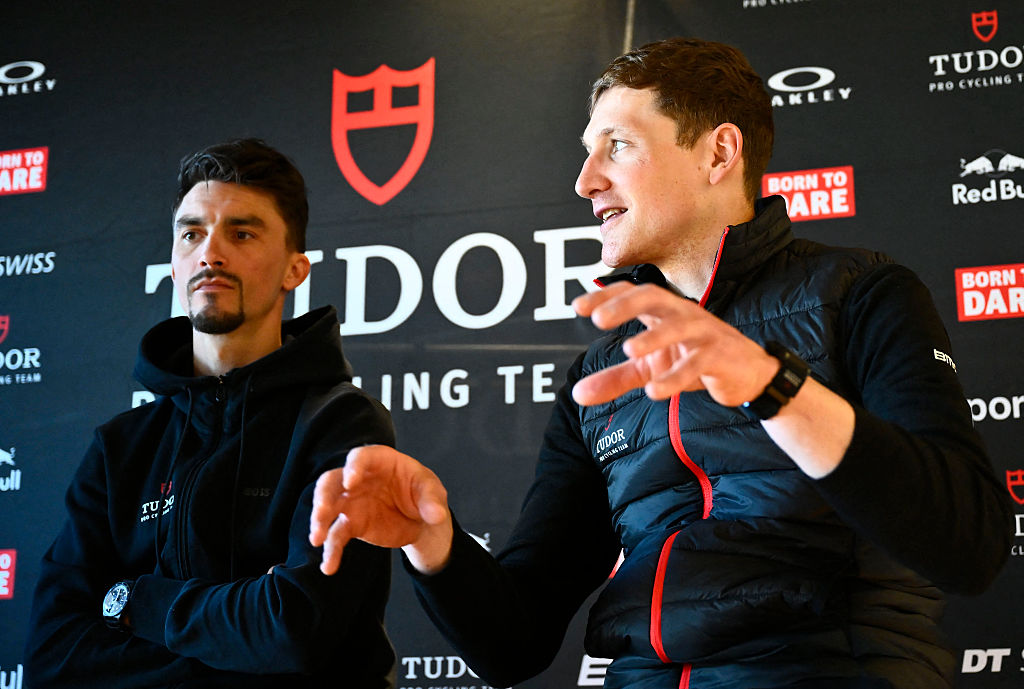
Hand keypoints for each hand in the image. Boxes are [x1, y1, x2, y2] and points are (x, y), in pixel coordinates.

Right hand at [309, 445, 451, 574]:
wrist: (422, 519)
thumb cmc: (424, 494)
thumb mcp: (433, 492)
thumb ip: (433, 501)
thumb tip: (436, 515)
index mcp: (380, 461)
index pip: (360, 458)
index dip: (353, 467)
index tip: (351, 482)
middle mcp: (359, 479)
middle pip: (332, 481)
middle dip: (324, 496)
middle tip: (323, 512)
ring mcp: (352, 501)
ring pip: (328, 507)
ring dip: (319, 521)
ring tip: (317, 540)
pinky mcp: (352, 524)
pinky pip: (337, 535)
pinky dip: (331, 551)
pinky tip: (329, 567)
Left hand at [571, 282, 777, 405]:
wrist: (747, 375)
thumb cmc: (694, 360)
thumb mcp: (648, 369)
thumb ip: (614, 379)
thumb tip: (576, 394)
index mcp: (662, 311)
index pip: (631, 293)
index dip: (606, 296)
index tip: (577, 307)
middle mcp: (682, 314)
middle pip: (654, 297)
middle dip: (626, 305)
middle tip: (598, 319)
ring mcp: (703, 333)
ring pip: (678, 327)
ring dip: (653, 337)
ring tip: (628, 350)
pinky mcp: (720, 355)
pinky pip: (698, 363)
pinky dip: (676, 376)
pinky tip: (656, 390)